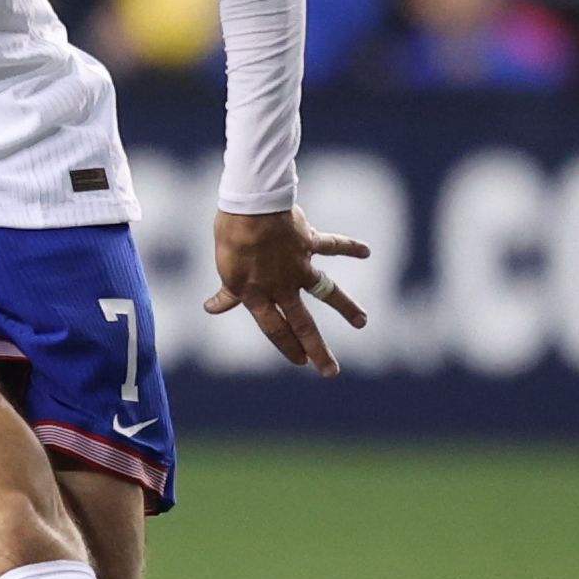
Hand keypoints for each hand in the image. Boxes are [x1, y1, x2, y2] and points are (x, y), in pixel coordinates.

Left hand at [203, 207, 371, 375]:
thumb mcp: (227, 269)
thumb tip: (212, 308)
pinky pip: (332, 245)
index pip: (275, 329)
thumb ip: (228, 293)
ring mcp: (299, 266)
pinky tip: (366, 251)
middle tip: (331, 371)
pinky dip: (350, 247)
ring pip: (327, 291)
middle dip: (317, 350)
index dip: (287, 347)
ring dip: (346, 307)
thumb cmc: (232, 237)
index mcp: (258, 294)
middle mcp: (282, 286)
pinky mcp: (309, 242)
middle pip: (303, 324)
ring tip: (362, 322)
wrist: (251, 207)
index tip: (300, 361)